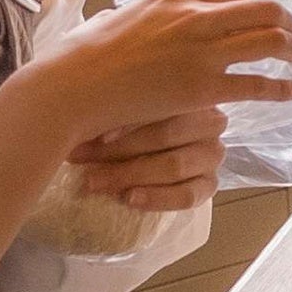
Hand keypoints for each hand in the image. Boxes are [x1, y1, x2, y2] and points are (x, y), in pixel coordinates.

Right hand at [20, 0, 291, 152]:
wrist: (72, 86)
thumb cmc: (81, 56)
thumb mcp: (113, 18)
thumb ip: (131, 15)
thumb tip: (118, 17)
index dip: (253, 0)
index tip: (260, 15)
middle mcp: (196, 16)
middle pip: (265, 8)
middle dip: (287, 21)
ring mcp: (202, 52)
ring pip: (271, 41)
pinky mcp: (204, 88)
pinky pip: (259, 85)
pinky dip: (283, 89)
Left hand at [69, 108, 227, 211]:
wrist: (148, 154)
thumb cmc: (130, 123)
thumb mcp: (124, 108)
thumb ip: (115, 108)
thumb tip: (84, 115)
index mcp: (192, 93)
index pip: (163, 104)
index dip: (127, 120)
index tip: (94, 133)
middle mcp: (210, 121)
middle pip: (165, 135)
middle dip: (118, 149)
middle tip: (79, 157)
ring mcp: (212, 154)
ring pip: (174, 165)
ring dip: (130, 175)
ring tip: (94, 182)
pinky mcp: (210, 185)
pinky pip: (187, 195)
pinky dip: (156, 198)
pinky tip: (128, 198)